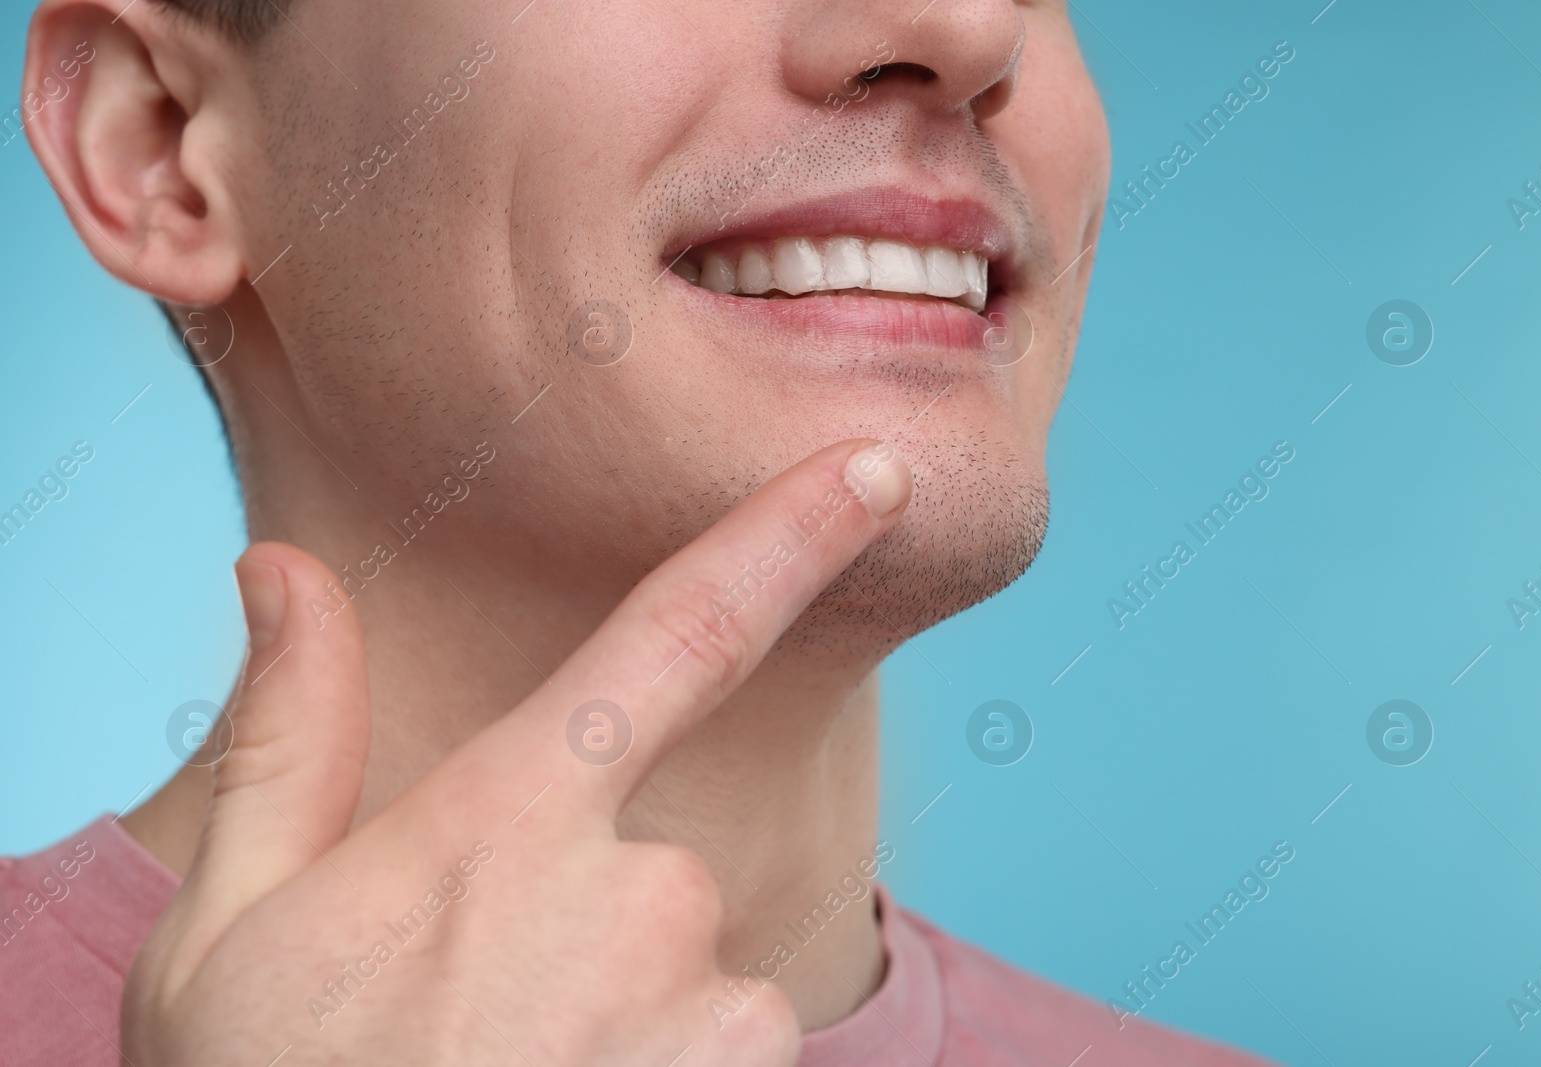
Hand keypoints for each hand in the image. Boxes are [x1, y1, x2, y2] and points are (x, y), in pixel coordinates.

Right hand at [121, 439, 911, 1065]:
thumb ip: (288, 737)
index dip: (787, 537)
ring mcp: (706, 1005)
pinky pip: (723, 1037)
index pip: (678, 634)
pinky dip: (662, 1063)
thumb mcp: (227, 927)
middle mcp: (638, 896)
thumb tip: (284, 572)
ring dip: (618, 1002)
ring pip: (690, 958)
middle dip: (581, 907)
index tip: (880, 470)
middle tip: (466, 1007)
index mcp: (507, 822)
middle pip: (655, 849)